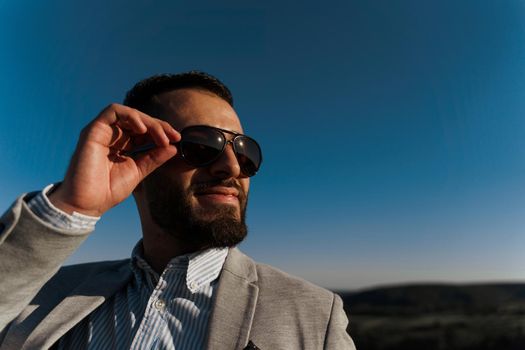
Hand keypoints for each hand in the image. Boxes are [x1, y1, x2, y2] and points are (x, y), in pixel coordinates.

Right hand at [49, 103, 179, 216]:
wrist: (88, 204)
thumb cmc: (108, 191)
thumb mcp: (138, 171)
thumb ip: (154, 158)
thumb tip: (174, 147)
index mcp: (122, 145)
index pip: (144, 131)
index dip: (161, 132)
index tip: (177, 139)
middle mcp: (112, 136)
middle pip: (139, 121)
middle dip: (159, 126)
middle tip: (173, 136)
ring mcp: (102, 132)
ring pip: (128, 114)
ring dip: (148, 121)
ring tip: (161, 136)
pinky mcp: (93, 130)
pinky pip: (113, 111)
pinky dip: (130, 116)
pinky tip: (143, 130)